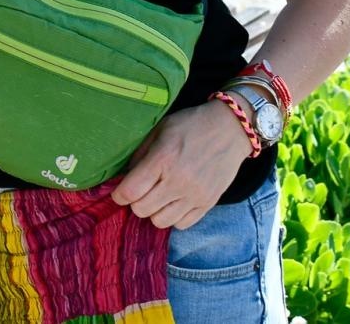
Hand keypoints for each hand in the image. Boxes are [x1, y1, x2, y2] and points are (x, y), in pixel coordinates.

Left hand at [110, 101, 254, 229]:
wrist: (230, 129)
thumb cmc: (191, 125)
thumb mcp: (160, 130)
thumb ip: (140, 154)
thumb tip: (124, 177)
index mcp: (163, 158)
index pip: (131, 191)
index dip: (119, 194)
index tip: (119, 191)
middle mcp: (179, 180)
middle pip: (142, 210)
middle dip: (135, 201)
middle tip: (140, 190)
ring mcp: (195, 195)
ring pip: (160, 221)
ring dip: (154, 211)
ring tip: (157, 196)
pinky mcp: (208, 203)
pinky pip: (182, 224)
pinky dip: (174, 216)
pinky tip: (174, 201)